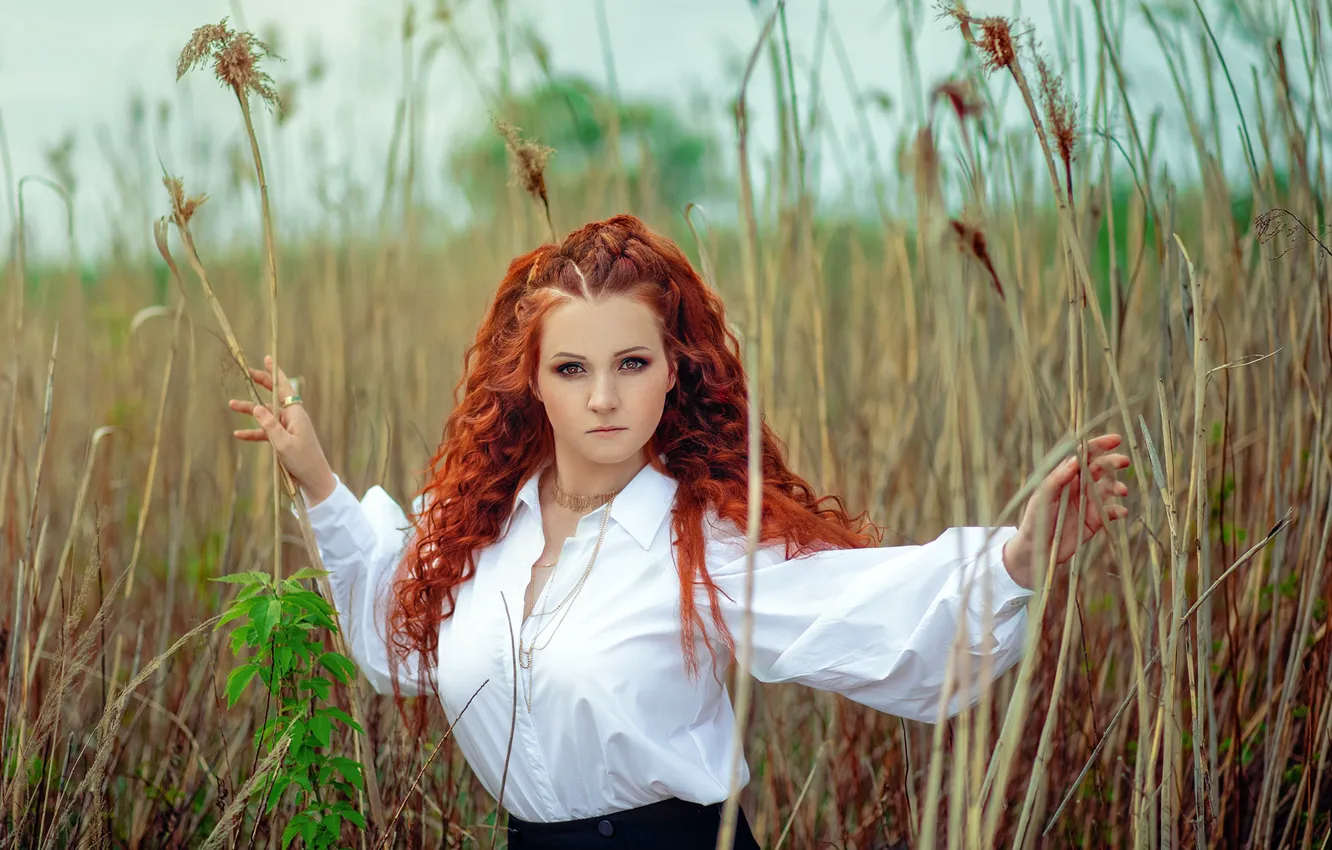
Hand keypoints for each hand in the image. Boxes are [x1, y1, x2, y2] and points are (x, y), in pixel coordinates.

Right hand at [229, 355, 336, 505]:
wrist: (314, 480)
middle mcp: (292, 417)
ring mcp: (288, 428)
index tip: (267, 358)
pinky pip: (266, 432)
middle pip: (274, 396)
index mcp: (296, 413)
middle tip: (247, 373)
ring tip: (231, 404)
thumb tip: (256, 408)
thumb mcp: (283, 444)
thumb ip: (269, 426)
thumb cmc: (303, 461)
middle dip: (261, 384)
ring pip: (266, 415)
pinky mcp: (284, 439)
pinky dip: (254, 432)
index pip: (284, 387)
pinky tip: (238, 435)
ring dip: (250, 410)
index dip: (275, 373)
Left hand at [1002, 433, 1130, 586]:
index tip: (1115, 439)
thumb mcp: (1042, 497)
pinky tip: (1120, 512)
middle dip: (1112, 462)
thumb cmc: (1034, 519)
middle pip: (1099, 469)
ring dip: (1117, 487)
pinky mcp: (1094, 521)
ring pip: (1108, 489)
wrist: (1036, 550)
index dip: (1099, 445)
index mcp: (1065, 476)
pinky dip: (1118, 510)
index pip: (1083, 456)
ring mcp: (1088, 503)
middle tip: (1123, 461)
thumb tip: (1075, 460)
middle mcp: (1079, 487)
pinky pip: (1110, 512)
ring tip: (1122, 491)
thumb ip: (1058, 479)